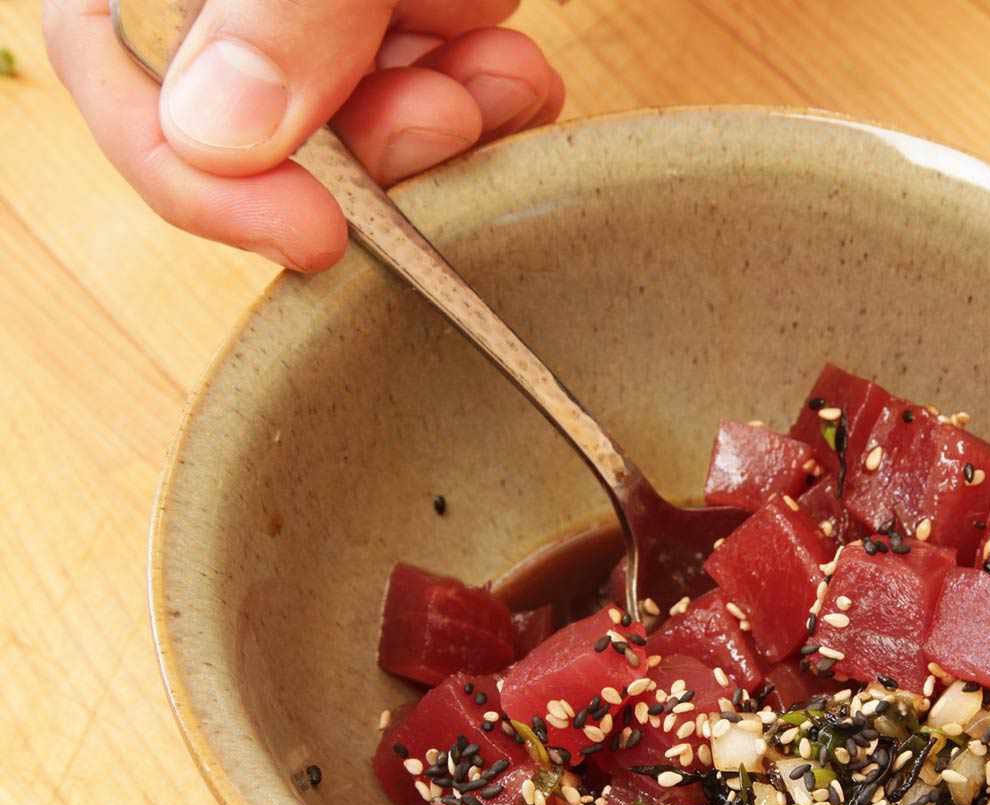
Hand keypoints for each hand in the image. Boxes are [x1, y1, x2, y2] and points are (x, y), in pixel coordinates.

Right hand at [43, 1, 563, 270]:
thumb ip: (281, 1)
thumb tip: (213, 137)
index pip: (112, 71)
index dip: (198, 182)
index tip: (312, 234)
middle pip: (243, 122)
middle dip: (356, 158)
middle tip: (437, 130)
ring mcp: (326, 3)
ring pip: (354, 118)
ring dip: (434, 133)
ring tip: (494, 84)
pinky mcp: (410, 6)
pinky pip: (429, 80)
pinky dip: (480, 97)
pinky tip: (515, 75)